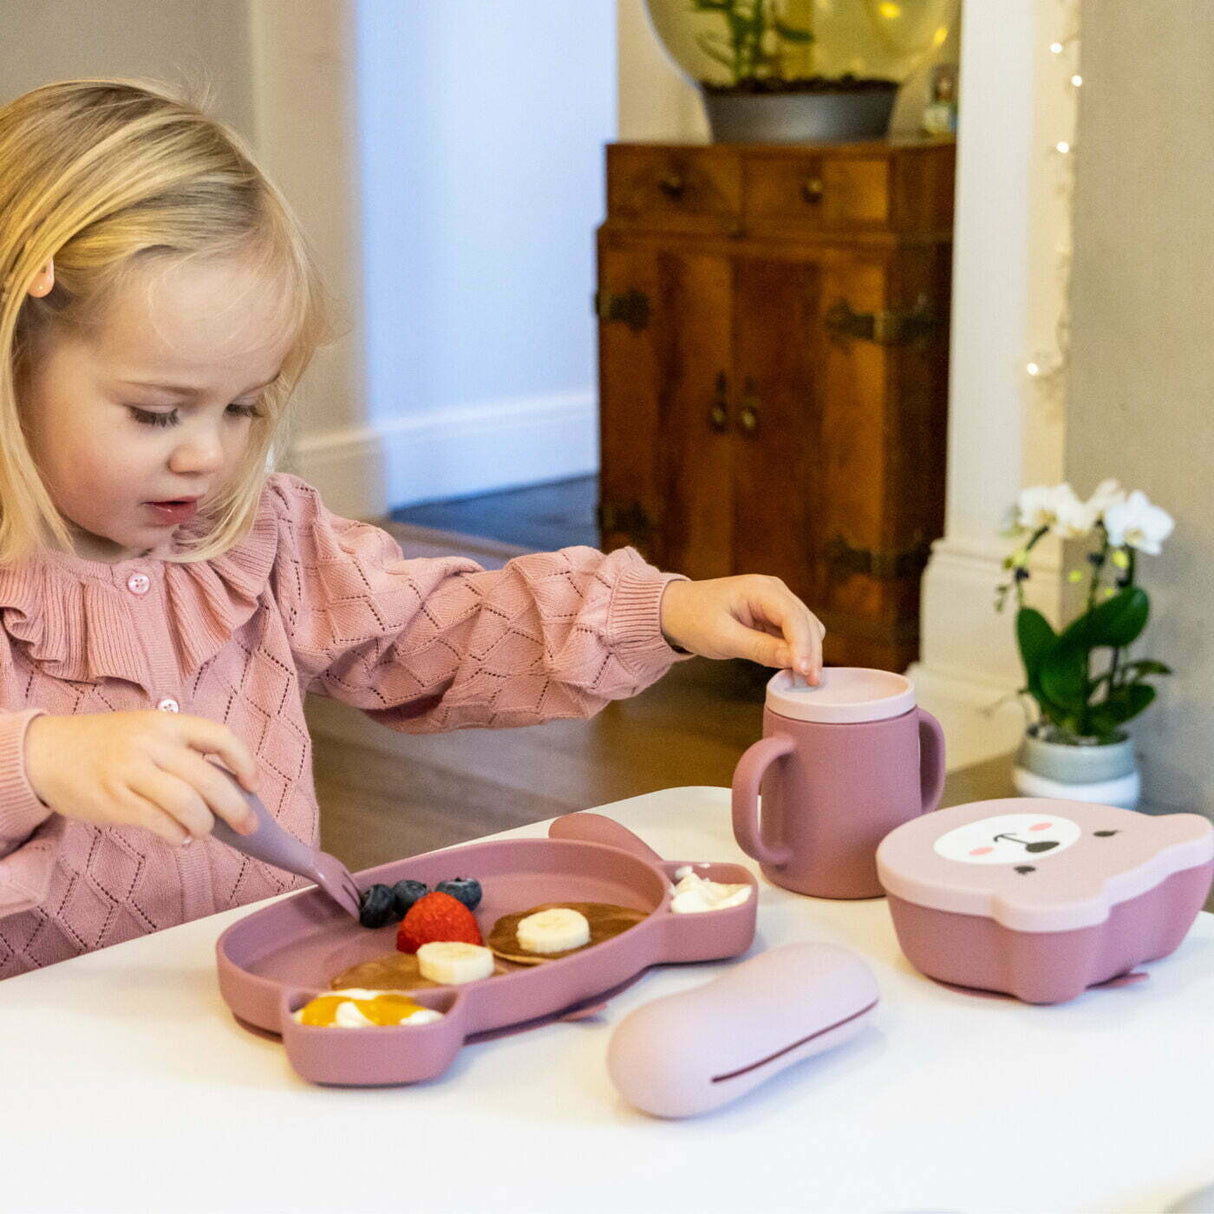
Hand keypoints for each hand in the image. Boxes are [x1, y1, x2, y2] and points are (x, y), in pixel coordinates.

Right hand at [24, 711, 259, 846]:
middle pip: (209, 779)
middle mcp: (152, 744)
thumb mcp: (147, 733)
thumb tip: (229, 789)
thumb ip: (183, 753)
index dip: (245, 763)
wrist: (47, 753)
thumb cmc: (108, 746)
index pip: (220, 738)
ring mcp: (132, 772)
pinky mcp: (116, 801)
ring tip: (204, 832)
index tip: (254, 786)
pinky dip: (178, 835)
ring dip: (205, 824)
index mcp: (166, 723)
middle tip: (249, 826)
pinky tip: (180, 837)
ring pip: (187, 804)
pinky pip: (160, 823)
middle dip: (236, 807)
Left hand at [659, 575, 825, 681]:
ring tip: (805, 681)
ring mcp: (775, 602)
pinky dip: (797, 651)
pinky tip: (794, 670)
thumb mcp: (724, 638)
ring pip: (805, 629)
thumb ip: (760, 649)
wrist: (676, 611)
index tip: (804, 671)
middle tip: (810, 683)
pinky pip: (793, 634)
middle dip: (810, 653)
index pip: (793, 617)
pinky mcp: (772, 616)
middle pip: (806, 623)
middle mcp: (774, 591)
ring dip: (807, 653)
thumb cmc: (694, 619)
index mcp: (761, 589)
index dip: (803, 646)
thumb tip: (794, 661)